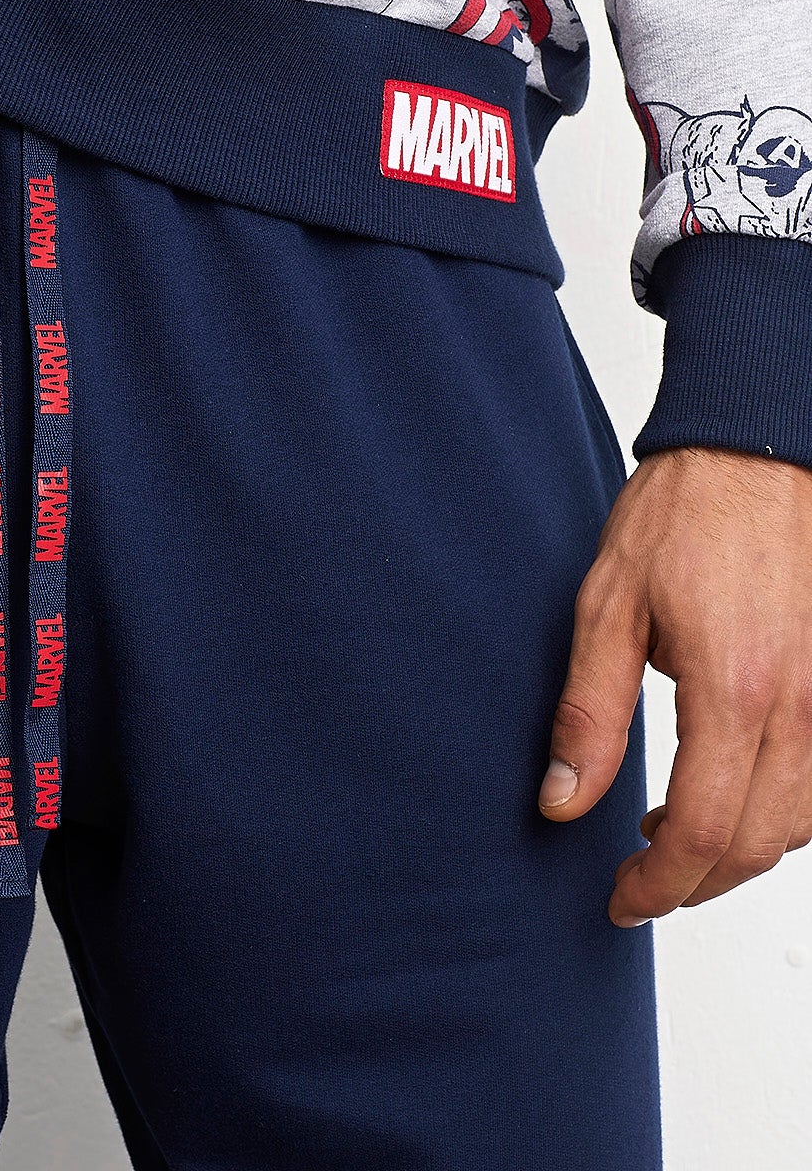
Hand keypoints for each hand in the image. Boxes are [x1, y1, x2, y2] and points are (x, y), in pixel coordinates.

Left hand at [541, 446, 811, 924]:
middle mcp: (802, 705)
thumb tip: (562, 802)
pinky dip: (779, 809)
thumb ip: (590, 711)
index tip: (621, 899)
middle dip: (696, 881)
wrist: (760, 450)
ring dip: (740, 849)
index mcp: (736, 689)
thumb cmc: (685, 512)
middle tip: (637, 879)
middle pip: (761, 844)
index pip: (707, 835)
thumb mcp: (608, 604)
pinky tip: (728, 789)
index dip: (660, 886)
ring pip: (802, 822)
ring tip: (671, 836)